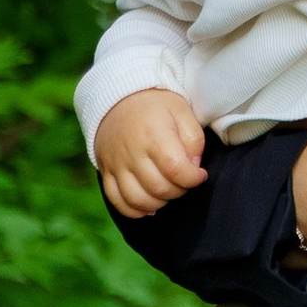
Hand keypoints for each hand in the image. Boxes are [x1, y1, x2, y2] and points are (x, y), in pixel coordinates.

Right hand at [95, 86, 209, 218]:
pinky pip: (116, 200)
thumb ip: (194, 140)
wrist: (119, 96)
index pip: (176, 170)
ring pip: (138, 199)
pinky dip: (134, 210)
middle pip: (159, 188)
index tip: (199, 175)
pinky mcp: (106, 171)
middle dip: (179, 191)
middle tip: (184, 180)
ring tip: (168, 191)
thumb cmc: (156, 105)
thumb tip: (193, 168)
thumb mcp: (182, 111)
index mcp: (154, 135)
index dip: (193, 179)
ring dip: (159, 203)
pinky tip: (148, 206)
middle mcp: (132, 152)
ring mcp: (116, 164)